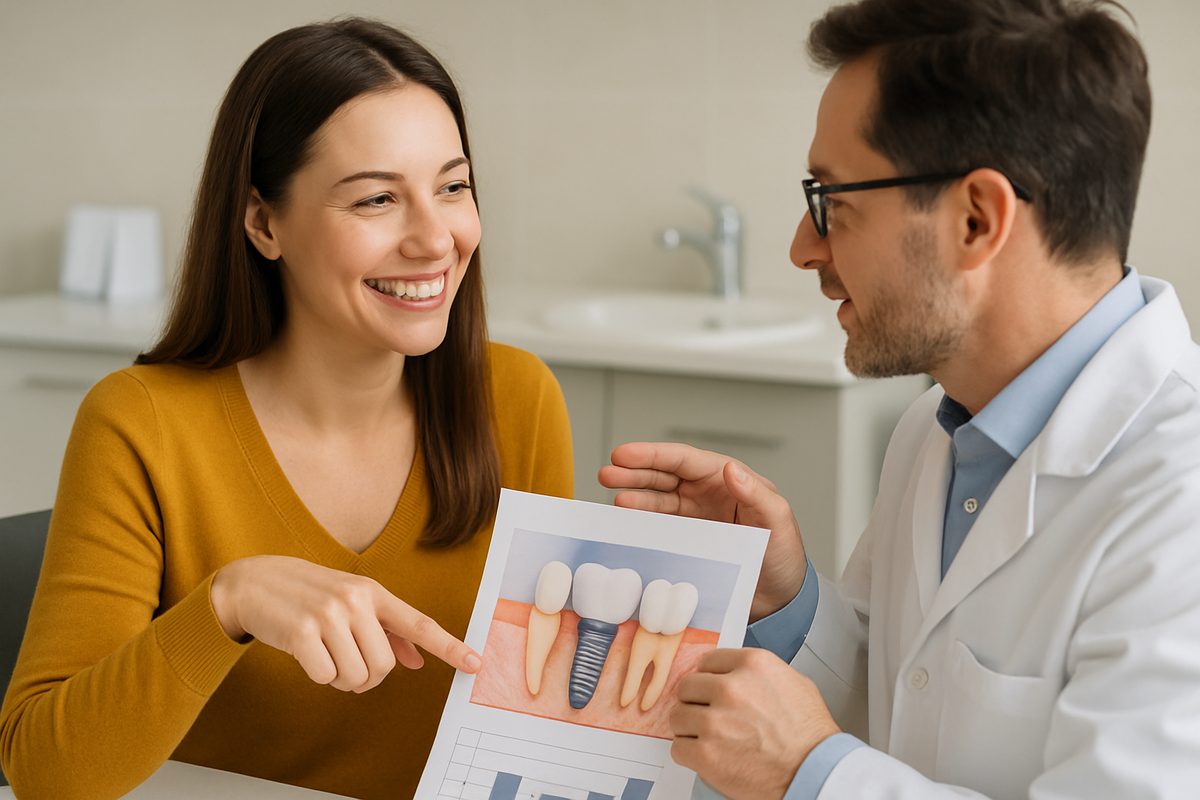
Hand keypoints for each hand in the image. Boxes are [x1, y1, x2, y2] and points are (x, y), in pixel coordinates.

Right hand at [210, 555, 480, 691]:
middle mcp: (356, 600)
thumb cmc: (309, 595)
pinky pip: (325, 678)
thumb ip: (386, 630)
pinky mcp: (301, 632)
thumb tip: (416, 661)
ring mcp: (328, 614)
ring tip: (325, 653)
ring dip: (341, 678)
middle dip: (367, 676)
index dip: (450, 647)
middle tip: (346, 661)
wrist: (255, 582)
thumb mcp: (351, 603)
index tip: (476, 664)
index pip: (419, 623)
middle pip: (384, 667)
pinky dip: (318, 676)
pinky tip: (306, 654)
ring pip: (356, 677)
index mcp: (374, 593)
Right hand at [598, 442, 806, 619]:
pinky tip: (625, 523)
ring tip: (611, 497)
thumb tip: (730, 468)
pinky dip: (641, 523)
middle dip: (634, 472)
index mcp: (729, 480)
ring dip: (634, 495)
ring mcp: (695, 518)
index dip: (653, 455)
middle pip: (664, 476)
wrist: (781, 601)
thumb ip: (755, 493)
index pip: (685, 461)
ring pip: (657, 499)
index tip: (625, 455)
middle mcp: (708, 494)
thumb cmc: (785, 556)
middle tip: (607, 473)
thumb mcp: (777, 520)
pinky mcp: (688, 542)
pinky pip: (659, 526)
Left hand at [670, 648, 839, 799]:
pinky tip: (708, 755)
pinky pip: (678, 747)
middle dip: (695, 702)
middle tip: (707, 715)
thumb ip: (759, 673)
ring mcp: (715, 721)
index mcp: (753, 665)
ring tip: (708, 738)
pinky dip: (689, 754)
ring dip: (689, 728)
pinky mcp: (706, 753)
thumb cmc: (810, 735)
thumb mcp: (793, 684)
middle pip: (687, 686)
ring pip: (677, 716)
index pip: (707, 660)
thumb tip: (735, 673)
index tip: (708, 689)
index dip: (708, 678)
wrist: (815, 774)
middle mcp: (731, 688)